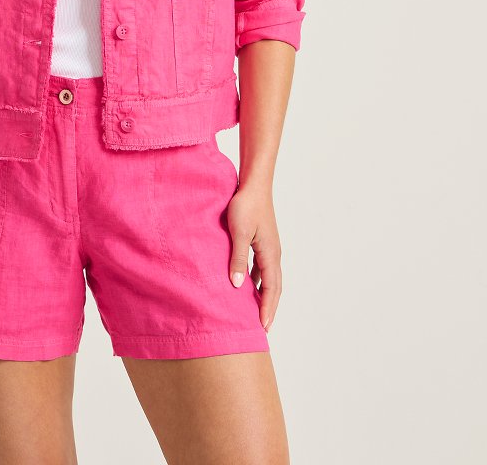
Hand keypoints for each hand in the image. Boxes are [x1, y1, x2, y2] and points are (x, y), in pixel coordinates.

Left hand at [226, 185, 281, 331]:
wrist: (254, 185)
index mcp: (270, 254)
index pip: (271, 289)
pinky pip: (264, 268)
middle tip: (264, 328)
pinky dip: (260, 281)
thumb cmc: (245, 206)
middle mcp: (274, 254)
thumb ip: (238, 259)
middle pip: (275, 287)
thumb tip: (238, 286)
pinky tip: (249, 284)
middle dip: (270, 308)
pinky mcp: (264, 242)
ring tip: (258, 312)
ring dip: (266, 296)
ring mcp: (270, 248)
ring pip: (270, 279)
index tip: (263, 327)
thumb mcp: (239, 233)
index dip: (267, 308)